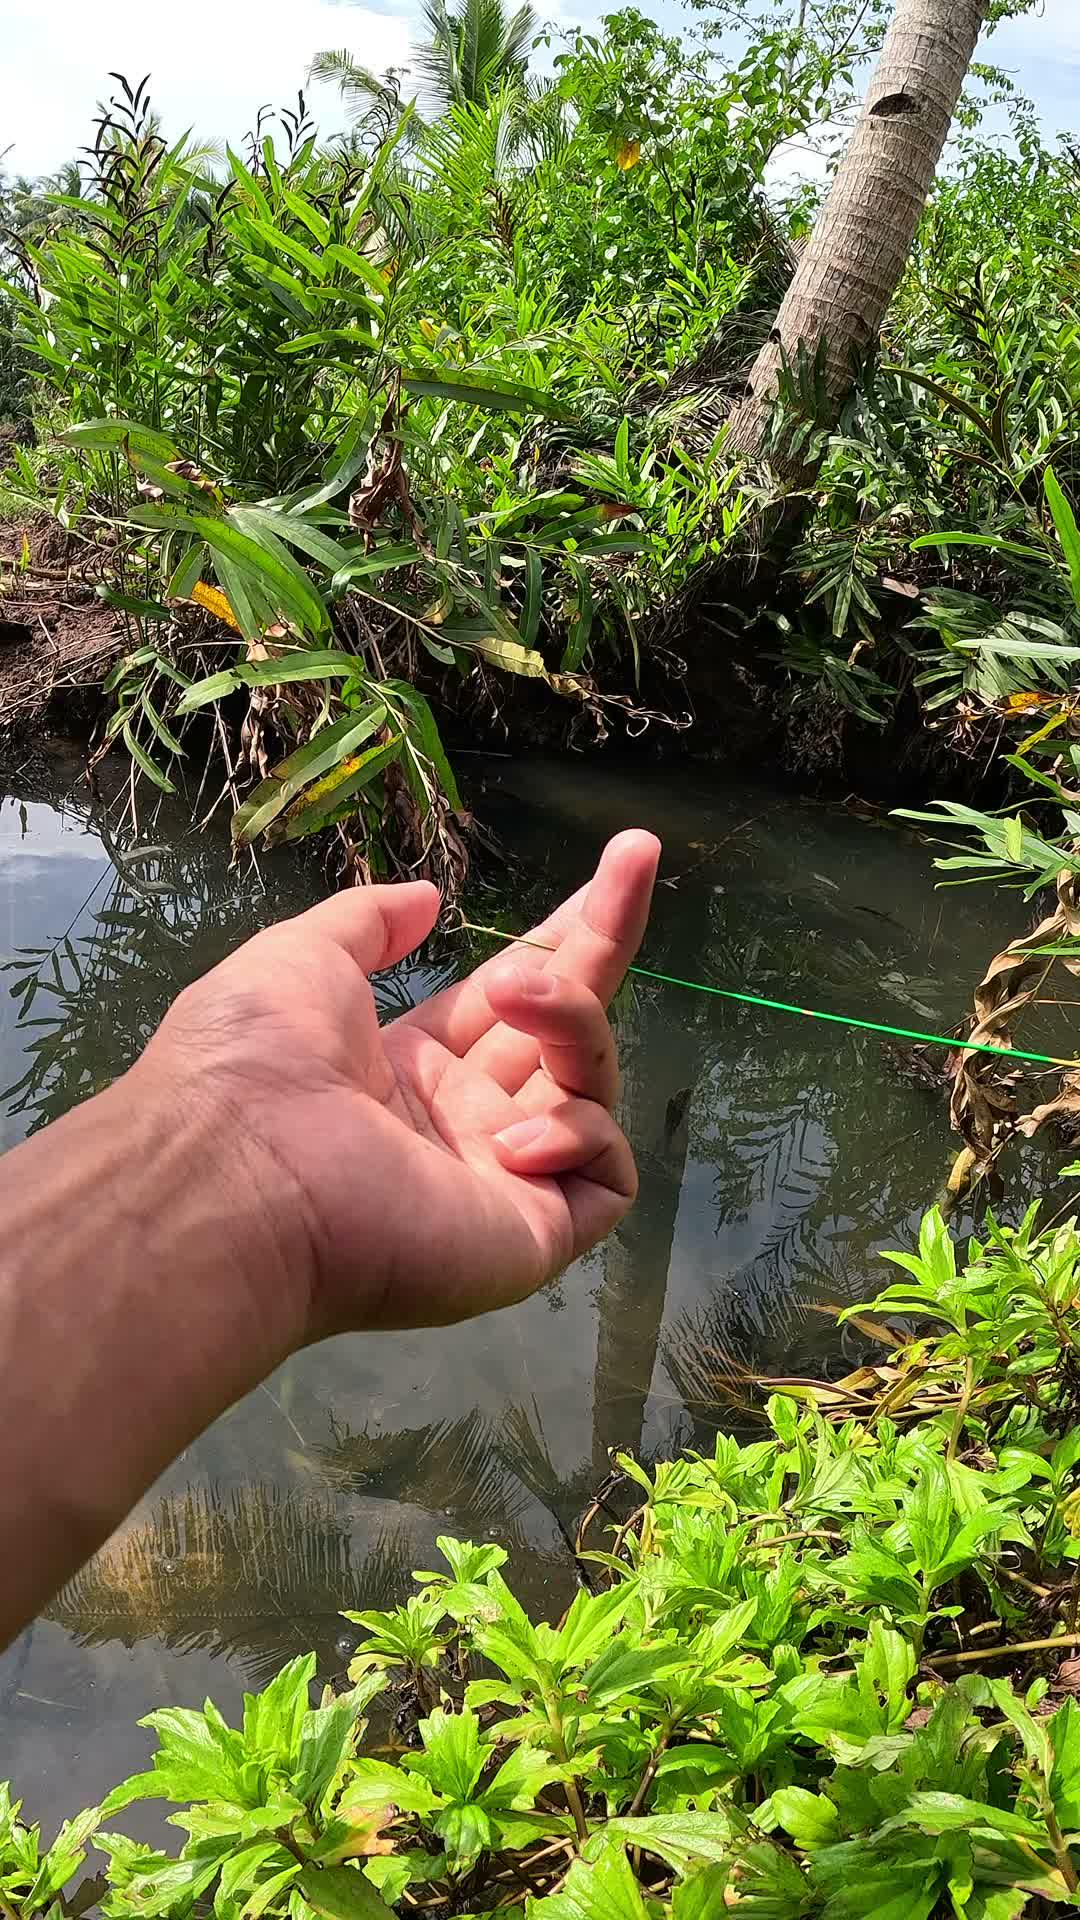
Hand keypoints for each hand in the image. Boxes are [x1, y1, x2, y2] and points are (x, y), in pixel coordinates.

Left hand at [135, 830, 659, 1341]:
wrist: (244, 1173)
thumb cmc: (258, 1061)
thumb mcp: (302, 957)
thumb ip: (370, 922)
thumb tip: (426, 899)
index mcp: (410, 1067)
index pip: (509, 998)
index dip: (560, 937)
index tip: (616, 866)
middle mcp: (464, 1121)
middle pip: (565, 1027)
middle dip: (604, 939)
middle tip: (638, 852)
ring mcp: (505, 1180)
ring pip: (591, 1083)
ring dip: (572, 1019)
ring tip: (515, 995)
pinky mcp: (536, 1234)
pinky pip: (606, 1174)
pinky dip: (578, 1134)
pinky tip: (506, 1139)